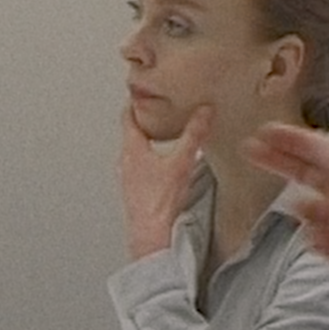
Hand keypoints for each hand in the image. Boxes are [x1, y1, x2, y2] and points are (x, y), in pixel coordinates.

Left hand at [119, 104, 212, 259]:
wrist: (151, 236)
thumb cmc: (159, 203)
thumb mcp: (181, 162)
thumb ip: (194, 135)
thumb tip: (203, 112)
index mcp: (131, 149)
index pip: (127, 117)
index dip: (135, 103)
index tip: (141, 93)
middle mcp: (125, 162)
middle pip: (130, 134)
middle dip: (143, 122)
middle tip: (155, 114)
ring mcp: (128, 179)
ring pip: (134, 154)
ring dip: (146, 144)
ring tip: (161, 139)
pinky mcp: (135, 194)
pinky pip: (140, 171)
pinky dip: (149, 163)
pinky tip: (163, 171)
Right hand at [245, 123, 328, 327]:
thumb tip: (321, 145)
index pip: (326, 149)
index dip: (296, 139)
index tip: (266, 130)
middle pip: (310, 170)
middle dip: (281, 160)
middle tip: (250, 149)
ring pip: (309, 205)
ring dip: (298, 206)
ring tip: (295, 209)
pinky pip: (312, 236)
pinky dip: (309, 236)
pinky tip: (316, 242)